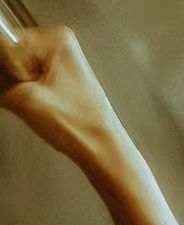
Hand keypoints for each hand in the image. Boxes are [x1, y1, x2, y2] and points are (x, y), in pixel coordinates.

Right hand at [0, 27, 183, 224]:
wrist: (122, 175)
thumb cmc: (91, 142)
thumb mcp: (31, 104)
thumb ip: (5, 84)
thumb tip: (4, 84)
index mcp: (60, 41)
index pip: (5, 43)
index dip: (4, 72)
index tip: (14, 96)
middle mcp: (66, 53)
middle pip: (12, 65)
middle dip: (14, 89)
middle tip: (37, 113)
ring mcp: (67, 78)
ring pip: (19, 87)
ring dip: (24, 106)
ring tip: (50, 125)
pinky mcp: (67, 103)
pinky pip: (30, 102)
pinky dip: (31, 115)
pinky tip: (51, 130)